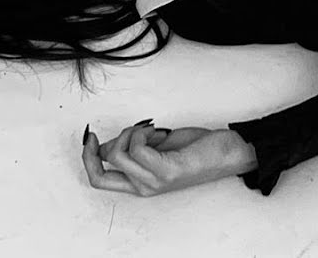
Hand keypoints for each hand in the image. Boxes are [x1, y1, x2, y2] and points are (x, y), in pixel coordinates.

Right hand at [82, 122, 255, 196]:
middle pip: (99, 175)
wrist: (229, 152)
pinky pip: (138, 148)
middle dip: (93, 150)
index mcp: (140, 182)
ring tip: (152, 131)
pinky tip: (160, 133)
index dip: (87, 157)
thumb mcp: (160, 147)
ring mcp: (154, 182)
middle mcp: (144, 187)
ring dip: (130, 133)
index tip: (89, 136)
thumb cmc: (199, 150)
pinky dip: (143, 133)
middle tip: (109, 131)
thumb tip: (107, 144)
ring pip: (118, 154)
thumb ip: (133, 148)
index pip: (99, 179)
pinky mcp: (167, 172)